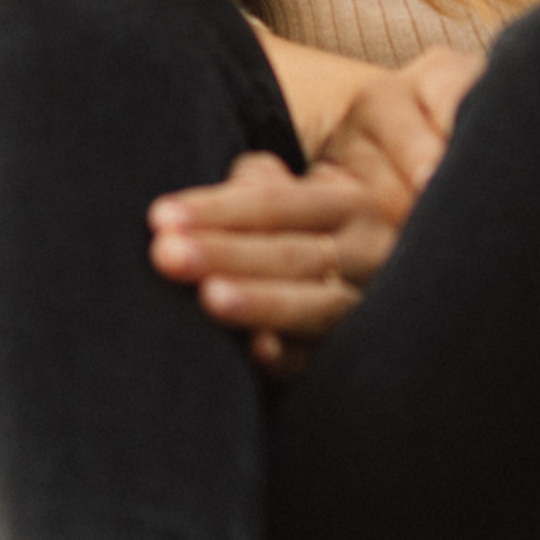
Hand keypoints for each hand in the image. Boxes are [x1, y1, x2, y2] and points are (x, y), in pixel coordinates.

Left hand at [150, 47, 481, 370]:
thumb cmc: (309, 234)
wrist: (379, 291)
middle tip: (164, 255)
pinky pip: (328, 360)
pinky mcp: (369, 359)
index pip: (278, 204)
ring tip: (208, 299)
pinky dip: (293, 358)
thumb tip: (243, 179)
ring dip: (260, 303)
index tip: (159, 218)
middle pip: (292, 252)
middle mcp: (372, 253)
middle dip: (225, 253)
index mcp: (351, 204)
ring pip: (316, 306)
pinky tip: (257, 353)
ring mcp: (376, 309)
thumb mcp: (297, 196)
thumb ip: (264, 184)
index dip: (218, 209)